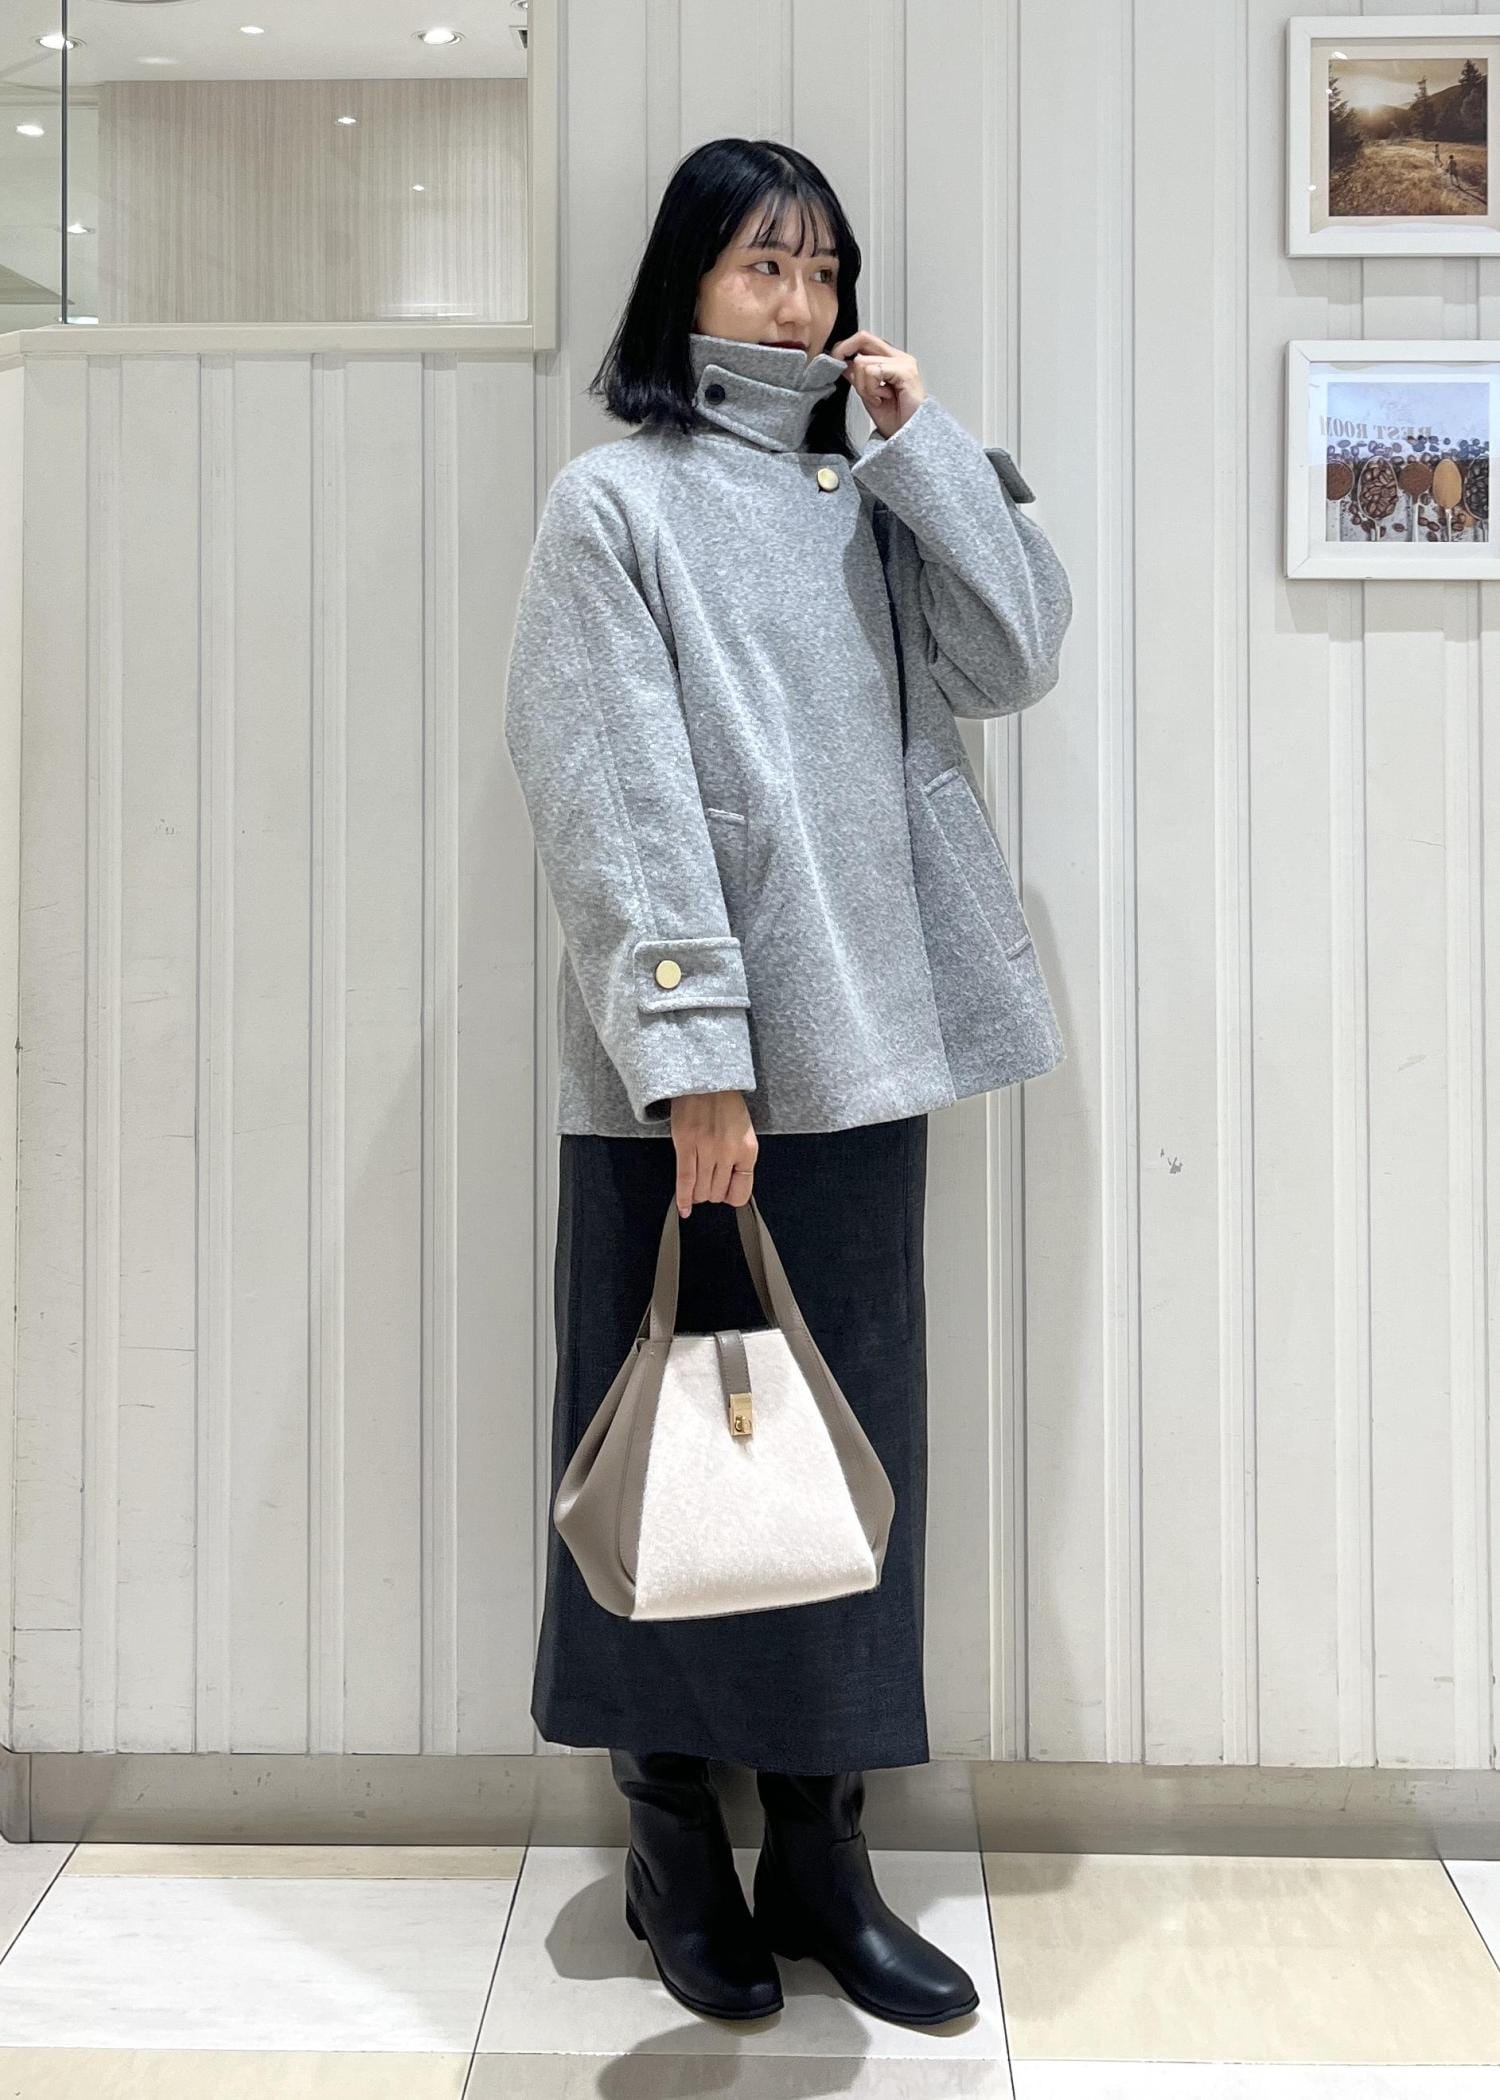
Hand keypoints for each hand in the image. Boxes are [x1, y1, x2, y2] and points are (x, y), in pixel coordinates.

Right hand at [669, 1089, 757, 1215]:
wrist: (705, 1079)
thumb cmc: (725, 1104)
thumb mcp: (744, 1132)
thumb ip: (740, 1157)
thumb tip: (730, 1185)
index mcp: (748, 1150)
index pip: (741, 1192)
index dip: (731, 1198)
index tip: (725, 1196)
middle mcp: (729, 1152)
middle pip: (718, 1192)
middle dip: (712, 1194)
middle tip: (708, 1185)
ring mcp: (707, 1149)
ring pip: (701, 1190)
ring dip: (699, 1195)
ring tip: (696, 1189)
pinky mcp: (686, 1145)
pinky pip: (684, 1180)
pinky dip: (683, 1198)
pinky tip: (684, 1208)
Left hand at [827, 330, 926, 438]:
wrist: (909, 437)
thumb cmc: (896, 420)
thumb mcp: (868, 395)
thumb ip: (857, 377)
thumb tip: (843, 364)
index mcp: (889, 359)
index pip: (863, 339)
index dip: (844, 347)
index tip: (835, 363)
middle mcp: (897, 356)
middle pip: (863, 337)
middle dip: (844, 354)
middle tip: (844, 374)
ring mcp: (903, 362)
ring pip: (863, 362)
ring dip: (862, 385)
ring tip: (875, 398)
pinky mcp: (905, 371)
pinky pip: (873, 372)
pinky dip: (871, 389)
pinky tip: (881, 398)